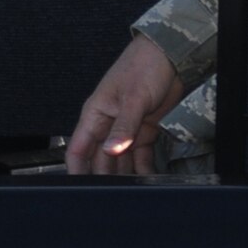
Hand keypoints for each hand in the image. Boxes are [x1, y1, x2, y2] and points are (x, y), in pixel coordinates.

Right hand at [65, 35, 184, 175]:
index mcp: (95, 114)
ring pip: (120, 160)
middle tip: (115, 193)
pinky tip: (148, 177)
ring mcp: (126, 129)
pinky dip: (144, 167)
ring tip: (133, 189)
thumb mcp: (133, 98)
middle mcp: (108, 125)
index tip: (82, 189)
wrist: (170, 55)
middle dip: (106, 177)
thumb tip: (111, 150)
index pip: (78, 149)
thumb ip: (123, 126)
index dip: (77, 170)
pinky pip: (140, 155)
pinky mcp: (144, 130)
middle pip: (100, 159)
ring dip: (127, 175)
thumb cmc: (144, 65)